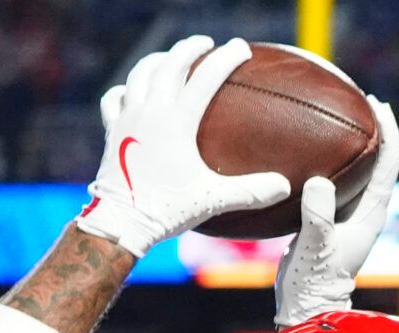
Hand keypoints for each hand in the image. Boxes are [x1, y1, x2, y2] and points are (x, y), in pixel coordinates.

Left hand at [77, 36, 291, 258]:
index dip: (226, 58)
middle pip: (170, 64)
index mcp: (177, 120)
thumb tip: (286, 187)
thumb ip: (251, 192)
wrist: (120, 222)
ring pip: (141, 73)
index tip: (242, 48)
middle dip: (189, 48)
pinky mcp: (112, 131)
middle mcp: (150, 110)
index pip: (206, 76)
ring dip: (158, 59)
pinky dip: (126, 88)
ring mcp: (127, 118)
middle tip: (206, 45)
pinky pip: (115, 97)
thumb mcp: (214, 200)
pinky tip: (132, 92)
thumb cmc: (166, 210)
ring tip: (171, 58)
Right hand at [273, 96, 398, 325]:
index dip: (388, 134)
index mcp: (370, 215)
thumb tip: (318, 182)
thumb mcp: (316, 246)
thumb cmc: (314, 281)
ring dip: (354, 147)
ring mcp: (347, 218)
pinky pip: (334, 185)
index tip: (379, 106)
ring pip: (357, 173)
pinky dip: (329, 165)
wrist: (306, 306)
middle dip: (375, 132)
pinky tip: (311, 156)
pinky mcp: (328, 222)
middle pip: (377, 164)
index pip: (387, 166)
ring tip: (342, 120)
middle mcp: (364, 213)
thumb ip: (318, 216)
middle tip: (365, 101)